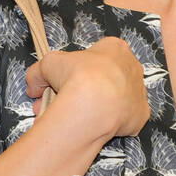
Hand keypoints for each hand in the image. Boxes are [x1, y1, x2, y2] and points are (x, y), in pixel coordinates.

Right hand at [26, 37, 149, 138]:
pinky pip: (125, 118)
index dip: (75, 70)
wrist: (95, 105)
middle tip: (61, 104)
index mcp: (114, 48)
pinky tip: (96, 127)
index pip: (96, 55)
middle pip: (104, 79)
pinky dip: (110, 122)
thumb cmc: (76, 76)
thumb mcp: (47, 65)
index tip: (62, 83)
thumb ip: (38, 73)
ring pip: (114, 99)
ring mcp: (138, 91)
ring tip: (73, 119)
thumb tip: (33, 87)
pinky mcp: (141, 114)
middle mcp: (132, 66)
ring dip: (96, 107)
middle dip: (81, 91)